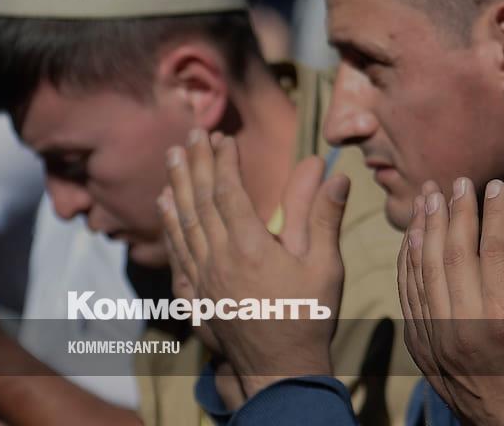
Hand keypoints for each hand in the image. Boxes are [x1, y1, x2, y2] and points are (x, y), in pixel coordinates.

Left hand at [159, 130, 348, 396]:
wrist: (281, 368)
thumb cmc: (309, 316)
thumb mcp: (325, 265)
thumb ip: (324, 217)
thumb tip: (338, 176)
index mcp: (252, 247)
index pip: (229, 192)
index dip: (224, 162)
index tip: (223, 137)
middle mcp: (221, 257)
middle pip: (201, 201)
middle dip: (196, 164)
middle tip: (191, 134)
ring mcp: (205, 276)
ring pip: (185, 221)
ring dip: (178, 185)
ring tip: (172, 157)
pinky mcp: (199, 292)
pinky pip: (178, 249)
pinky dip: (170, 222)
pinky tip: (165, 205)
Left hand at [399, 178, 503, 424]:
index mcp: (503, 320)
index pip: (494, 251)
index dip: (494, 214)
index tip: (494, 185)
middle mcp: (464, 325)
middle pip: (453, 253)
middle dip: (455, 212)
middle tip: (457, 180)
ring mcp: (436, 336)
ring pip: (423, 270)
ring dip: (424, 228)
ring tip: (428, 196)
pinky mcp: (420, 346)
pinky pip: (408, 294)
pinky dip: (407, 262)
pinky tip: (411, 236)